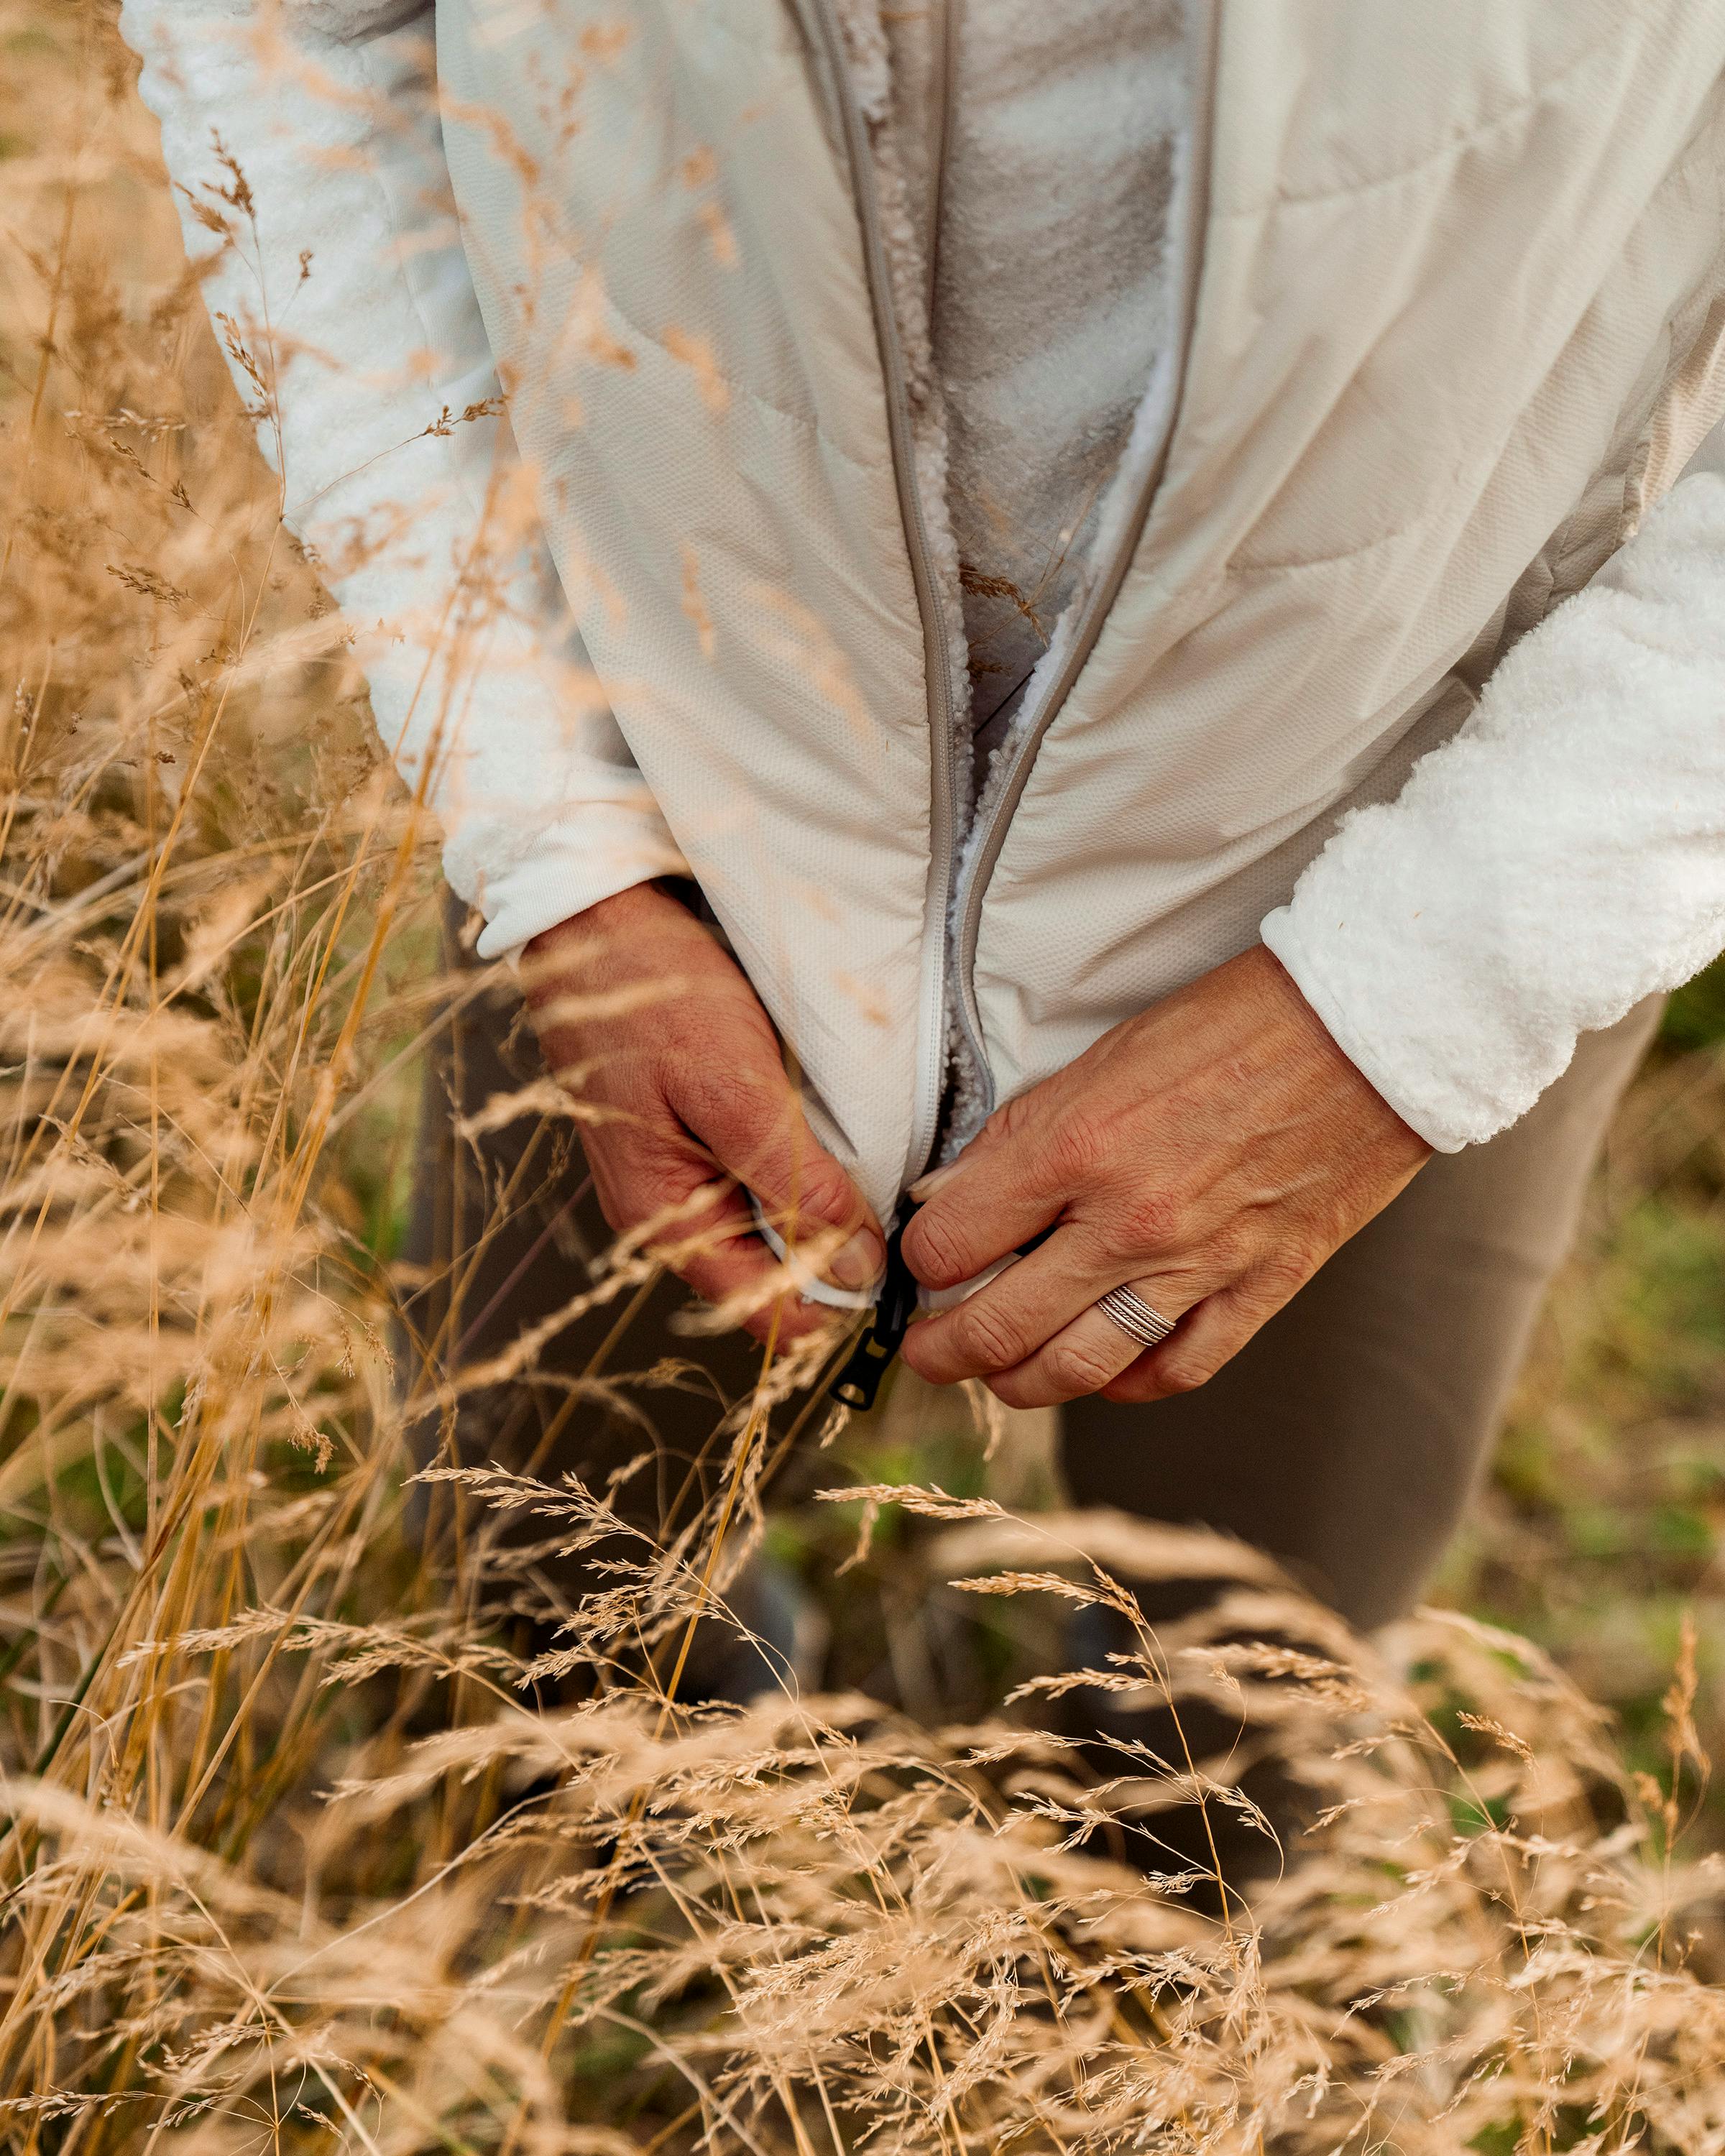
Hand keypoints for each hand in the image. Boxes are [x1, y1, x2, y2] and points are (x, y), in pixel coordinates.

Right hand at [521, 882, 883, 1345]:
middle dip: (836, 1252)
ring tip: (869, 1160)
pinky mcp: (699, 1135)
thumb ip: (792, 1183)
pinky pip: (764, 1176)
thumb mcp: (734, 1088)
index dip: (832, 1304)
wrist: (601, 924)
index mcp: (664, 1218)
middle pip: (774, 1272)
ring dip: (824, 1203)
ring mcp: (683, 1174)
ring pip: (775, 1224)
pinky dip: (804, 1164)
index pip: (761, 1310)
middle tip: (895, 1202)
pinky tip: (832, 1130)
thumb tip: (853, 1269)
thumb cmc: (653, 997)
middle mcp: (670, 1211)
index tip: (892, 1267)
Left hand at [898, 944, 1430, 1404]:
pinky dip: (1127, 1383)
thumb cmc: (1233, 1026)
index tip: (923, 1257)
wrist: (1368, 1032)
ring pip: (1077, 1369)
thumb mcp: (1101, 1058)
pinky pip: (1176, 1370)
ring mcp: (1197, 1265)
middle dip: (942, 1350)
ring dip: (1019, 1383)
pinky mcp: (1260, 1288)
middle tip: (927, 1350)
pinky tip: (1103, 1372)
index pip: (951, 1244)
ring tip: (998, 1373)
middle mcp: (1128, 1221)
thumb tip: (948, 1196)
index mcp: (1077, 1147)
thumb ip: (1019, 1137)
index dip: (921, 1259)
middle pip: (998, 1328)